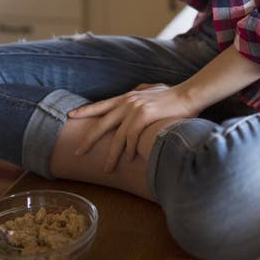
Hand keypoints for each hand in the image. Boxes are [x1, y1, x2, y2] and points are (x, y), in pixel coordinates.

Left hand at [68, 83, 198, 172]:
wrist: (189, 95)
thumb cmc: (172, 96)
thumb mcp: (151, 92)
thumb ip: (139, 95)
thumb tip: (133, 95)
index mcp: (128, 97)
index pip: (102, 104)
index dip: (85, 110)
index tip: (70, 116)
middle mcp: (128, 101)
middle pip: (102, 123)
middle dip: (89, 139)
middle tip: (78, 152)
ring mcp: (135, 108)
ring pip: (117, 136)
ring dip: (112, 155)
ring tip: (107, 168)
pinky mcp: (144, 115)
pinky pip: (131, 138)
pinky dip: (128, 150)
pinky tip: (128, 159)